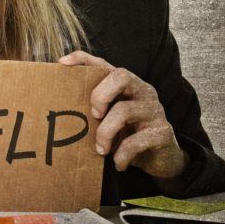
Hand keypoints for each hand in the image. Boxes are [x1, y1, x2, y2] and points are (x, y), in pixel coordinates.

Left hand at [58, 51, 187, 178]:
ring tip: (101, 150)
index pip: (105, 64)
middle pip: (121, 76)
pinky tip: (118, 163)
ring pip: (124, 110)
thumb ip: (95, 111)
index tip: (62, 64)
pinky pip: (136, 141)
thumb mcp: (111, 120)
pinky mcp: (162, 133)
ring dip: (105, 133)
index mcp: (128, 86)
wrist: (163, 160)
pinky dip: (121, 155)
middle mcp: (143, 92)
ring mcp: (155, 111)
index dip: (84, 60)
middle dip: (100, 94)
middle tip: (93, 115)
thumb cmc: (130, 136)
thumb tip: (61, 109)